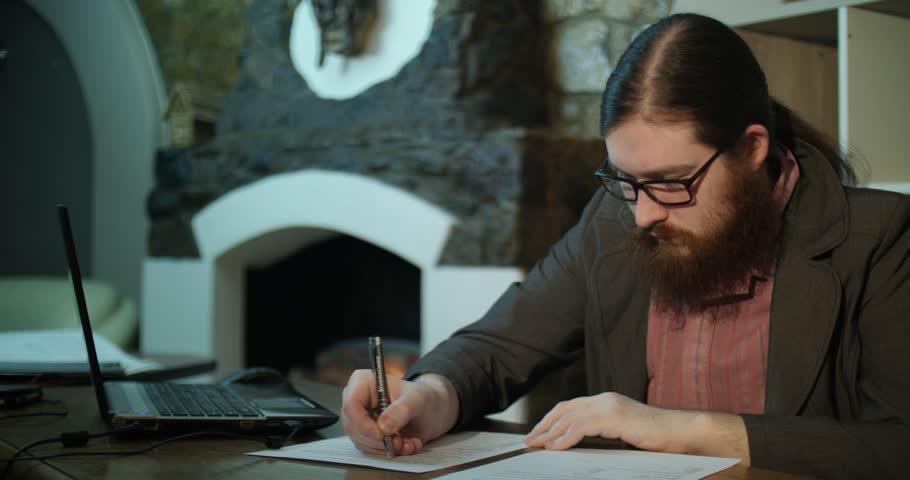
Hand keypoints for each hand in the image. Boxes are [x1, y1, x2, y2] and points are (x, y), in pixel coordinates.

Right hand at [342, 371, 458, 455]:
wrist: (431, 411)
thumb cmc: (423, 398)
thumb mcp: (418, 400)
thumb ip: (402, 410)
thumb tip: (383, 427)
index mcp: (363, 382)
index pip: (351, 405)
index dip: (363, 424)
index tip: (382, 435)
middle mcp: (357, 399)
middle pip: (353, 426)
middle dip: (377, 440)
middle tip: (399, 443)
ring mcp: (359, 418)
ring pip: (361, 441)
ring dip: (385, 448)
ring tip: (408, 443)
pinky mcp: (365, 433)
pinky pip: (369, 448)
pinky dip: (387, 451)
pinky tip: (405, 446)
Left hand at [524, 392, 748, 461]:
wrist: (681, 432)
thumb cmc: (656, 436)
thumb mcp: (623, 431)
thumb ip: (602, 432)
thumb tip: (577, 443)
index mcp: (606, 401)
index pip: (570, 407)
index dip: (551, 419)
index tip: (538, 433)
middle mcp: (604, 399)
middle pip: (564, 409)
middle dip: (544, 425)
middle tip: (529, 440)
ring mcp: (609, 406)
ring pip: (569, 418)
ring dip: (550, 432)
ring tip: (537, 444)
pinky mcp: (614, 417)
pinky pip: (581, 427)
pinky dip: (565, 437)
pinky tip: (555, 447)